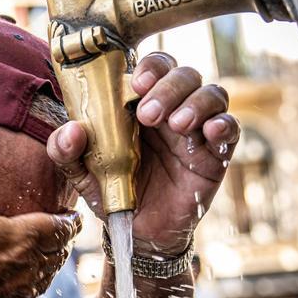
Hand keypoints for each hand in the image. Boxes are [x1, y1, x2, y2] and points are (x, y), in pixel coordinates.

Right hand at [0, 118, 79, 297]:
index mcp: (22, 238)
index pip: (62, 226)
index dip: (68, 219)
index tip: (70, 214)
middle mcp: (27, 269)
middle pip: (58, 253)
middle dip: (59, 241)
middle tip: (56, 232)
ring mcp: (17, 297)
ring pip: (45, 278)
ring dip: (45, 265)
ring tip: (38, 256)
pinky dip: (25, 289)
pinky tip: (10, 285)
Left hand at [47, 53, 237, 253]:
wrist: (138, 230)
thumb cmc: (113, 191)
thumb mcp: (82, 173)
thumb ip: (66, 151)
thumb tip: (71, 130)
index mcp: (139, 105)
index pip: (153, 68)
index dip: (150, 67)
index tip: (137, 83)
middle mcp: (171, 109)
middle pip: (184, 75)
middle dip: (169, 87)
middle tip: (149, 114)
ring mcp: (196, 129)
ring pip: (212, 93)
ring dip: (196, 102)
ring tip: (177, 125)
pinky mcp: (215, 153)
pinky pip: (231, 128)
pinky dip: (225, 124)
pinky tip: (211, 132)